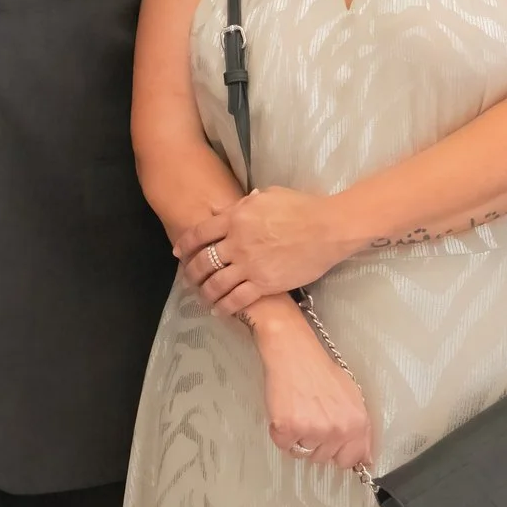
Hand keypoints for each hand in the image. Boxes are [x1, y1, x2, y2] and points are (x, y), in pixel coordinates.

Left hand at [176, 189, 352, 317]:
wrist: (327, 228)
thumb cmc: (302, 207)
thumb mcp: (270, 195)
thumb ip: (248, 203)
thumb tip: (237, 207)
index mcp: (236, 218)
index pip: (200, 233)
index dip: (186, 244)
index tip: (179, 252)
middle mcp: (237, 243)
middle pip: (204, 261)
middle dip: (192, 272)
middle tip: (188, 279)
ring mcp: (249, 265)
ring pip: (216, 284)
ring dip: (205, 293)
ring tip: (202, 298)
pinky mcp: (264, 284)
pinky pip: (237, 300)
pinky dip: (225, 307)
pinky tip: (219, 311)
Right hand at [251, 306, 372, 471]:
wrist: (294, 353)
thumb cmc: (321, 372)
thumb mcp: (352, 397)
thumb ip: (361, 430)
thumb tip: (366, 460)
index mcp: (357, 424)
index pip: (350, 460)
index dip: (339, 452)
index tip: (331, 443)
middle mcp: (337, 431)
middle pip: (323, 458)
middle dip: (316, 442)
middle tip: (311, 415)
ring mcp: (312, 432)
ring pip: (302, 453)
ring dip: (298, 438)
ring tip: (299, 410)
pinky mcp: (287, 430)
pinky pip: (283, 445)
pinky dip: (281, 432)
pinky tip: (285, 411)